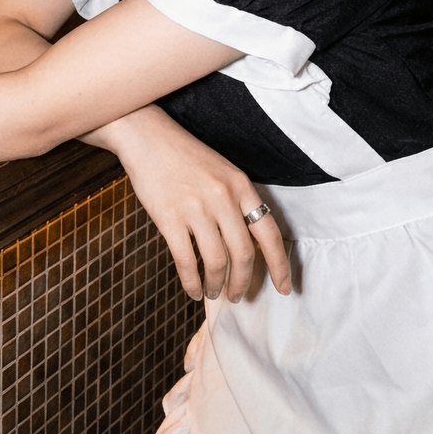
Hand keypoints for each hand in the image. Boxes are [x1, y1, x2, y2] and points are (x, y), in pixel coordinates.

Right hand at [91, 106, 291, 302]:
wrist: (147, 137)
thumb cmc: (185, 156)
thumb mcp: (222, 171)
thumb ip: (236, 202)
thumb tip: (246, 246)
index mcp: (240, 185)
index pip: (270, 233)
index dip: (280, 266)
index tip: (284, 288)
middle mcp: (222, 197)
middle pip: (244, 254)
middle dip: (243, 282)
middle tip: (238, 296)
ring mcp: (195, 208)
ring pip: (217, 261)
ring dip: (217, 285)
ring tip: (213, 292)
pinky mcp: (169, 217)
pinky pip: (186, 261)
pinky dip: (191, 282)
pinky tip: (192, 290)